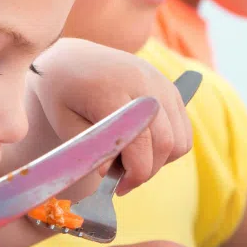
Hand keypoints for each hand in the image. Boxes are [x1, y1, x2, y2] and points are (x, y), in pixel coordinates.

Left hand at [20, 38, 192, 194]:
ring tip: (131, 161)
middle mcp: (144, 84)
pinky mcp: (169, 87)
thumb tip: (110, 174)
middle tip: (123, 181)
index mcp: (113, 91)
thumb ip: (90, 150)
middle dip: (147, 172)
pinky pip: (184, 129)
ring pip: (180, 140)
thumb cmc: (62, 92)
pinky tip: (143, 147)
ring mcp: (161, 84)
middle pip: (166, 144)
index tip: (117, 188)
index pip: (140, 143)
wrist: (72, 58)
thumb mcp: (63, 122)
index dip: (134, 174)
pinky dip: (169, 146)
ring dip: (160, 160)